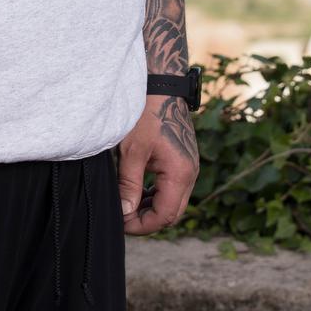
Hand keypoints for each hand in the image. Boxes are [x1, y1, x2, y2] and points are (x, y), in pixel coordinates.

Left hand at [117, 93, 198, 235]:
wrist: (161, 85)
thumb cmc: (144, 114)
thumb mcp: (132, 151)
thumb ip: (129, 184)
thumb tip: (125, 213)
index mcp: (180, 174)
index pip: (165, 215)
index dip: (142, 225)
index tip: (120, 224)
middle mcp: (190, 173)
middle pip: (172, 213)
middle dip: (147, 220)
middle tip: (122, 218)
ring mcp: (189, 166)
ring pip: (173, 201)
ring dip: (151, 208)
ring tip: (126, 205)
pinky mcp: (183, 159)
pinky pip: (173, 187)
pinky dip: (156, 194)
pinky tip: (137, 191)